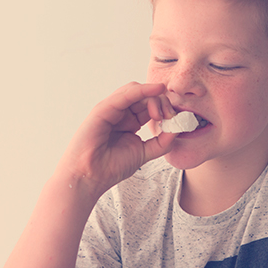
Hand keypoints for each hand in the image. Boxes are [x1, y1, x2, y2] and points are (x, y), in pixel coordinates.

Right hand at [58, 82, 176, 196]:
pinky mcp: (103, 109)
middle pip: (145, 95)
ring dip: (154, 97)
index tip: (176, 120)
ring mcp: (111, 109)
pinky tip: (156, 90)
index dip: (166, 109)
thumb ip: (161, 142)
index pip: (150, 105)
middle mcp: (120, 112)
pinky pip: (125, 94)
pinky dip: (141, 90)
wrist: (89, 177)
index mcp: (130, 121)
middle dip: (162, 102)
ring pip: (136, 91)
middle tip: (171, 115)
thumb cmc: (110, 167)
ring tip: (162, 113)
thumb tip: (177, 129)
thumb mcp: (143, 153)